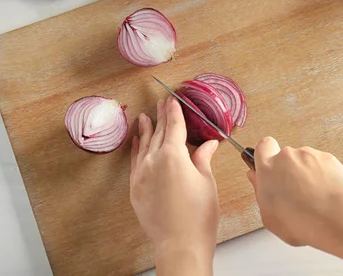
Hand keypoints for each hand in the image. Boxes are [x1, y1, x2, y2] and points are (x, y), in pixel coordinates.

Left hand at [130, 96, 219, 265]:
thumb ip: (202, 158)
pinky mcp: (135, 187)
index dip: (174, 112)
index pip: (174, 127)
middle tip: (161, 103)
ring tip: (145, 116)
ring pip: (143, 145)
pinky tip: (136, 141)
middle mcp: (154, 160)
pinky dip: (136, 148)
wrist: (180, 242)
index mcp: (174, 155)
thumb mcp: (206, 181)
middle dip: (161, 116)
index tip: (173, 100)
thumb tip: (208, 144)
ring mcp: (141, 174)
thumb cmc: (199, 214)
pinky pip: (134, 161)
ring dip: (145, 129)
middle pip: (158, 133)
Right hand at [247, 137, 342, 250]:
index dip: (267, 154)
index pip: (263, 146)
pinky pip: (322, 163)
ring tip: (313, 196)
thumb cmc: (300, 222)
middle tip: (295, 190)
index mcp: (268, 169)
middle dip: (289, 169)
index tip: (270, 165)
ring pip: (305, 160)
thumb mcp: (269, 216)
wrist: (333, 219)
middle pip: (285, 157)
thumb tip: (255, 178)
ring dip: (307, 173)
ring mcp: (308, 155)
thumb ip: (260, 192)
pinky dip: (323, 174)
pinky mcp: (327, 158)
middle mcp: (286, 156)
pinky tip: (325, 192)